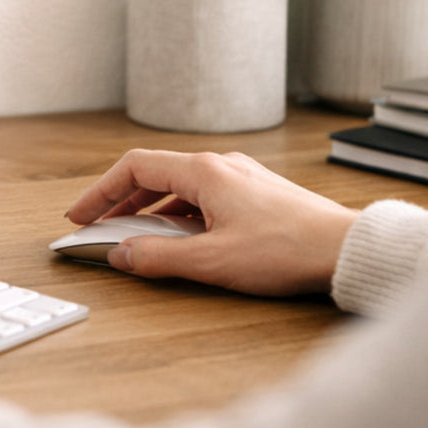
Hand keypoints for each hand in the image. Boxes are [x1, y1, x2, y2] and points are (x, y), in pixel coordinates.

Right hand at [64, 150, 357, 296]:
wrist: (347, 249)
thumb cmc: (287, 250)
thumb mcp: (212, 261)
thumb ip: (158, 258)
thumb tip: (120, 255)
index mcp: (203, 171)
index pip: (134, 167)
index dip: (100, 191)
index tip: (80, 214)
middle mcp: (219, 165)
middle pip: (153, 174)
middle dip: (120, 201)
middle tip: (97, 225)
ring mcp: (239, 177)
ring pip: (178, 186)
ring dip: (149, 209)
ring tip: (133, 235)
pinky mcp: (255, 195)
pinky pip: (202, 196)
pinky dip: (177, 214)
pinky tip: (179, 239)